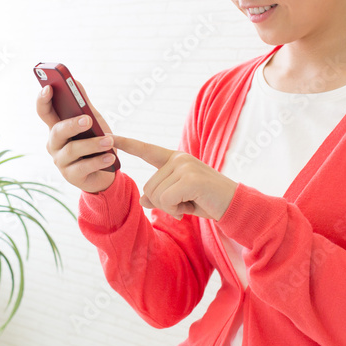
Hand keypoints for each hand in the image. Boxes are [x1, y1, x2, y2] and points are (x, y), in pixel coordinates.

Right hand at [36, 79, 117, 193]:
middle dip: (72, 125)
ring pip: (72, 150)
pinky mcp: (71, 176)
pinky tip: (110, 157)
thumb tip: (75, 81)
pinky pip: (83, 167)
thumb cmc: (95, 141)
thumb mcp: (92, 120)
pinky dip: (98, 161)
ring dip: (93, 144)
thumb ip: (83, 103)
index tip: (49, 88)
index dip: (43, 100)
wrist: (105, 172)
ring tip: (109, 141)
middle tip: (88, 119)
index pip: (44, 111)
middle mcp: (54, 144)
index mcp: (56, 127)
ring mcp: (60, 161)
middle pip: (57, 131)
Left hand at [110, 135, 236, 220]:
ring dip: (170, 207)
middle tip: (184, 203)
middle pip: (148, 187)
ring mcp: (185, 167)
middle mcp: (179, 159)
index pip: (146, 149)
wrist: (236, 206)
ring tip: (190, 203)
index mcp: (175, 159)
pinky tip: (190, 207)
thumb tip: (142, 199)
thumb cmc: (207, 201)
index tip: (109, 136)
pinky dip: (175, 210)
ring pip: (156, 195)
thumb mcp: (179, 199)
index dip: (127, 143)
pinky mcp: (191, 179)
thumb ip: (160, 196)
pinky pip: (166, 200)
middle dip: (162, 203)